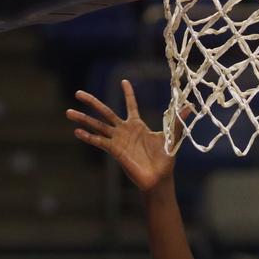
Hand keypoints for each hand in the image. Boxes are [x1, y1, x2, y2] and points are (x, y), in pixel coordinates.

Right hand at [66, 80, 188, 192]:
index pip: (131, 105)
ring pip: (97, 126)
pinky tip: (77, 132)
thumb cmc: (165, 159)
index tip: (124, 80)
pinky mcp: (114, 151)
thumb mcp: (172, 137)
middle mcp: (125, 131)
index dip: (128, 94)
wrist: (159, 178)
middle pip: (105, 112)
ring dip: (83, 119)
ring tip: (68, 112)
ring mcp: (118, 140)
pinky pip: (99, 141)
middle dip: (92, 102)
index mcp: (138, 125)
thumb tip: (190, 106)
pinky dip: (88, 137)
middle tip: (77, 93)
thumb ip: (178, 121)